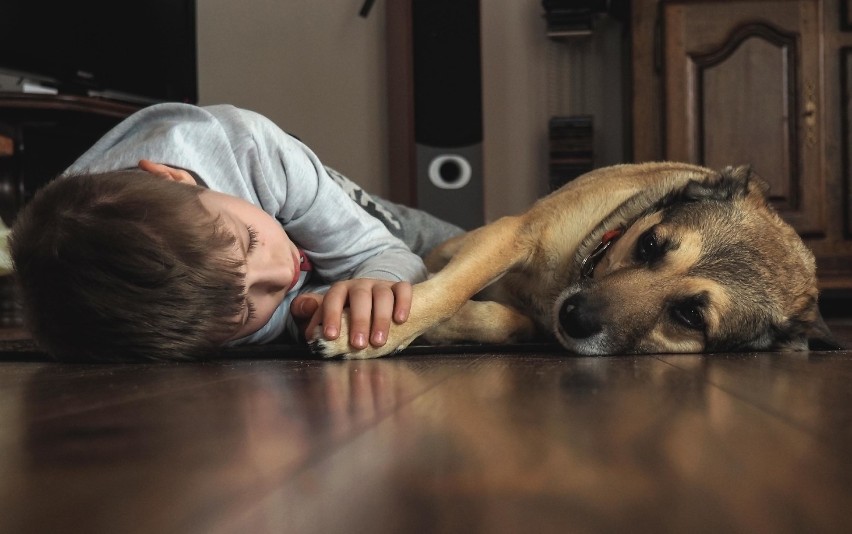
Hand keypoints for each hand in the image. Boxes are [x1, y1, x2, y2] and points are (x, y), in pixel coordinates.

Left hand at [292, 279, 411, 349]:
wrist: (380, 302)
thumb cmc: (351, 313)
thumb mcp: (332, 316)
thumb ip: (319, 323)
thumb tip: (310, 333)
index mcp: (341, 291)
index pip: (333, 299)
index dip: (331, 316)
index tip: (331, 336)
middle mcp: (360, 285)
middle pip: (360, 297)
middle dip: (359, 321)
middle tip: (358, 344)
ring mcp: (381, 285)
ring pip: (382, 295)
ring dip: (381, 319)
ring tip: (378, 341)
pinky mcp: (399, 288)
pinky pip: (403, 290)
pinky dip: (403, 303)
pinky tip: (400, 320)